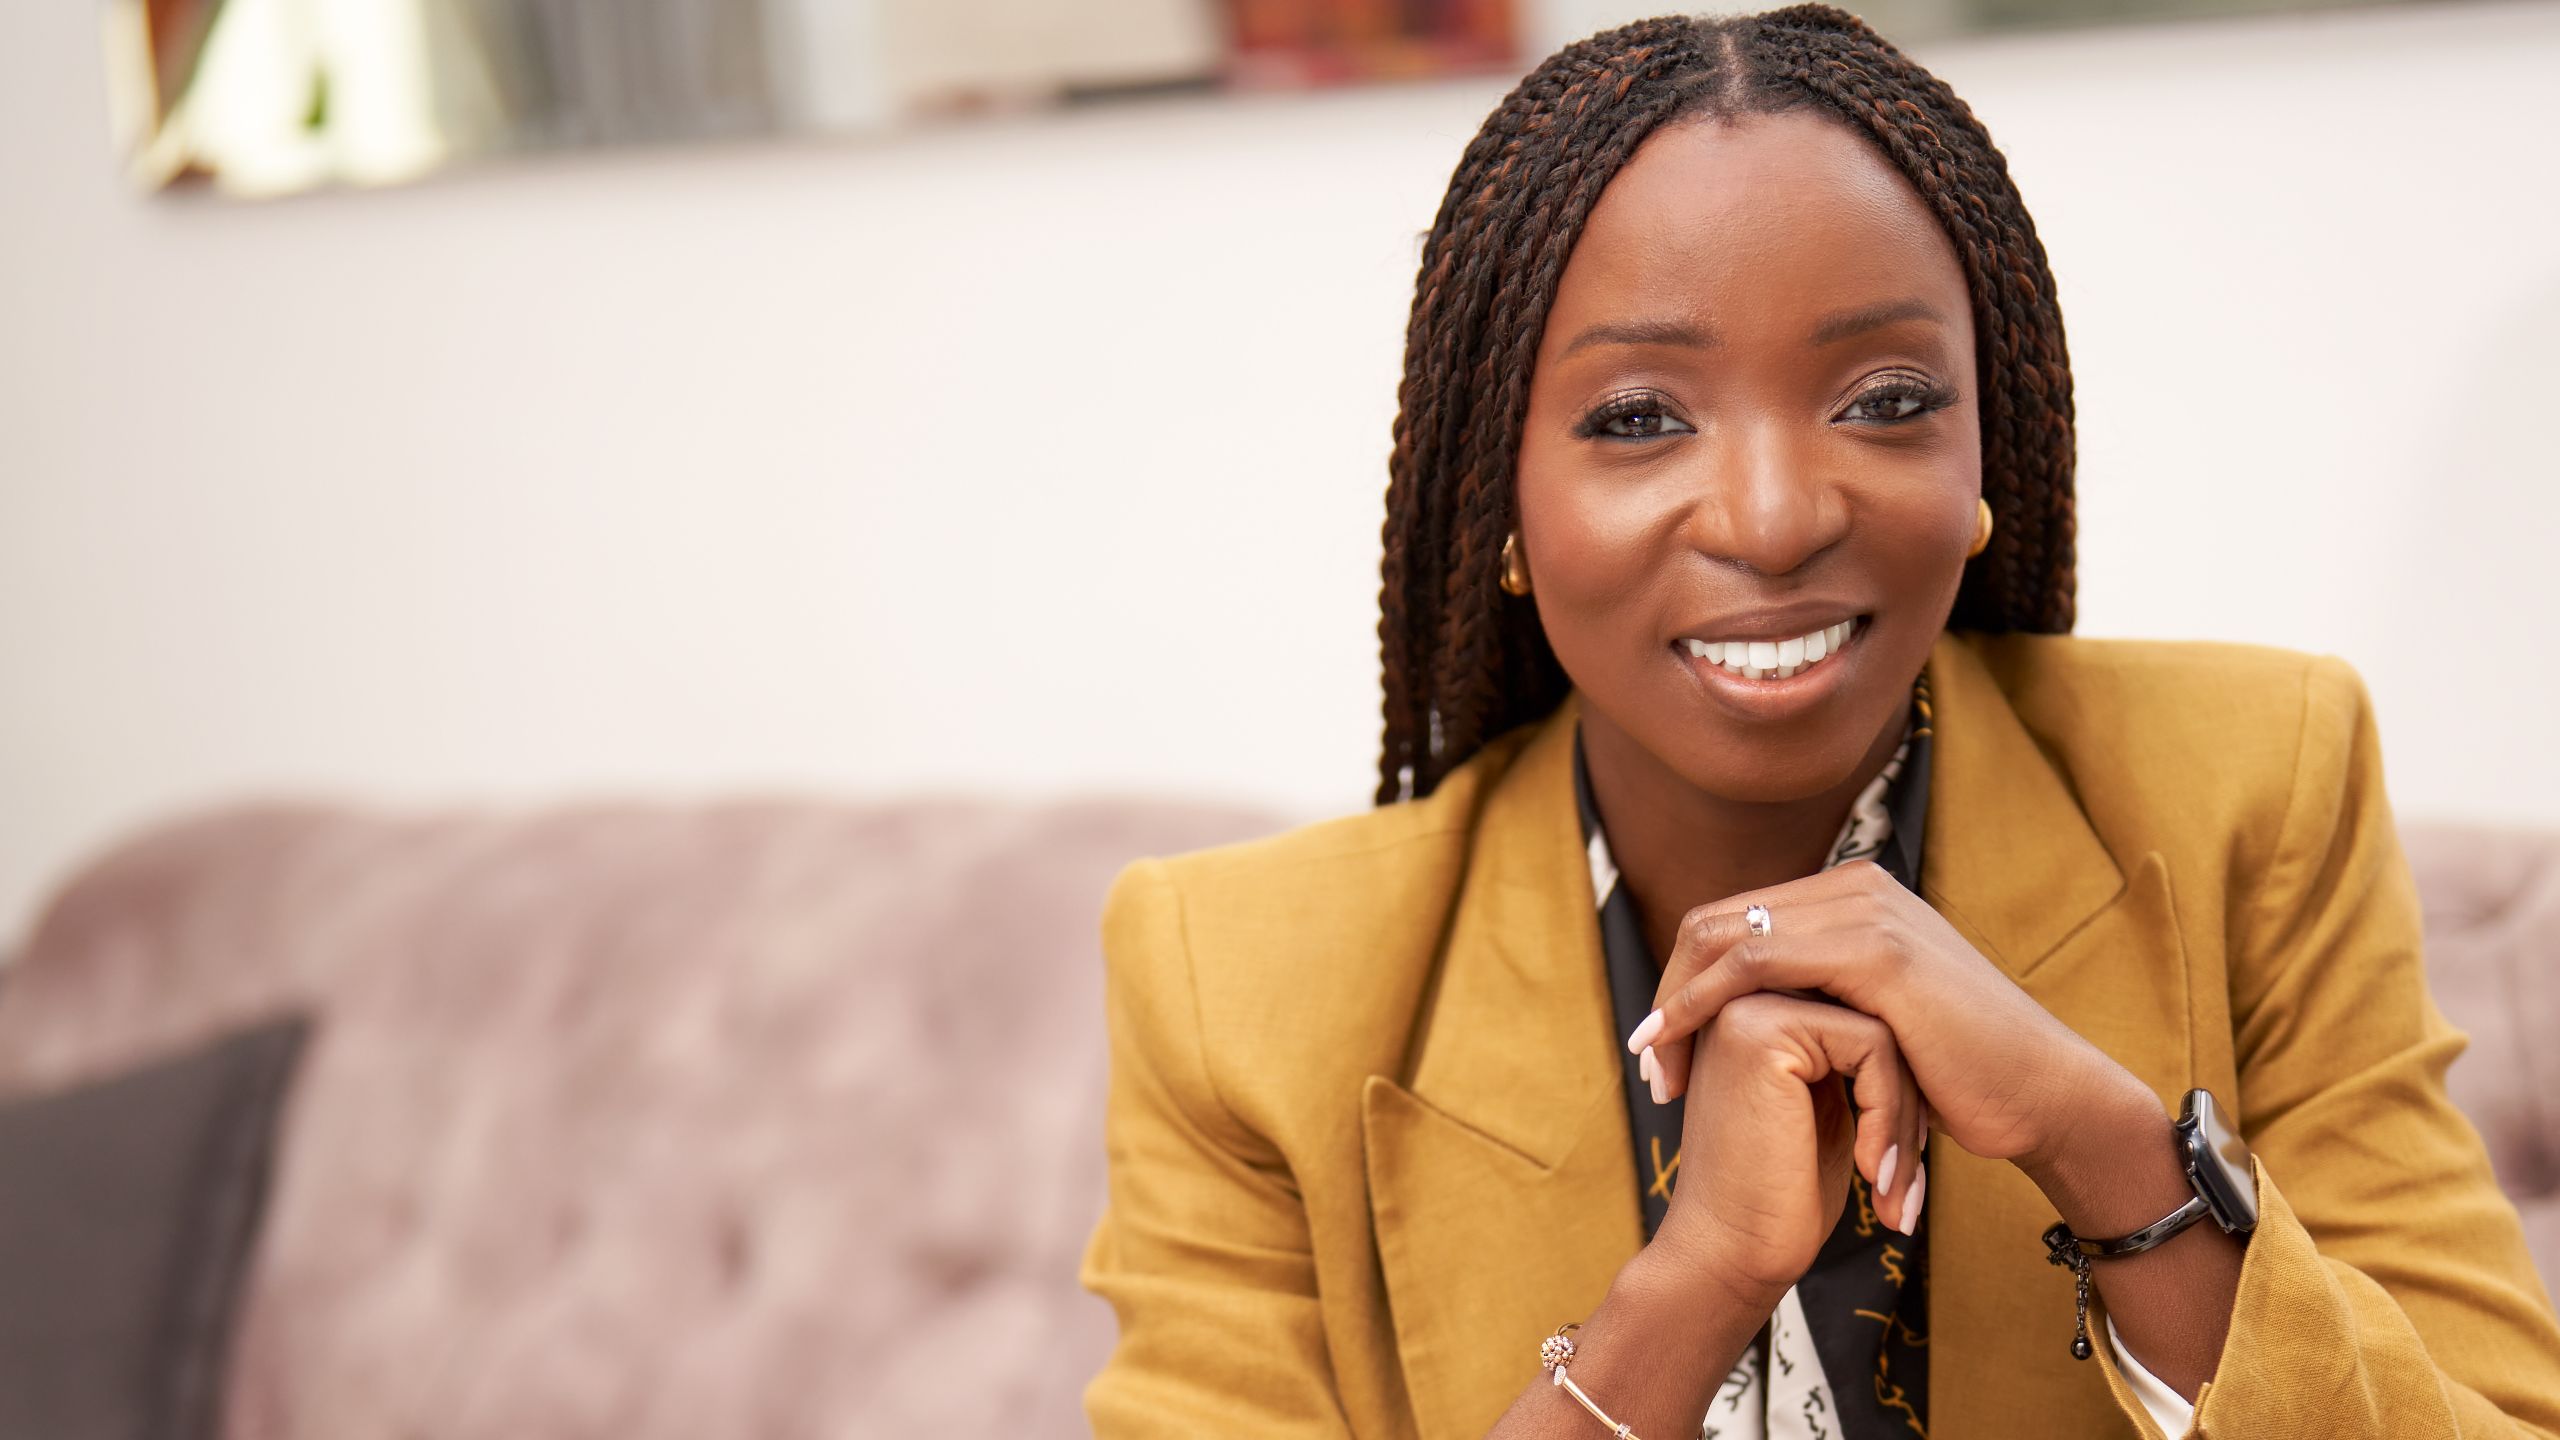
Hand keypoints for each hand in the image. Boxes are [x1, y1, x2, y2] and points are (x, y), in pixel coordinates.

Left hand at [1627, 861, 2144, 1184]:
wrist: (2043, 1094)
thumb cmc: (1961, 1073)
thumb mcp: (1876, 1019)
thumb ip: (1823, 993)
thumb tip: (1747, 1006)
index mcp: (1854, 895)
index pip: (1733, 921)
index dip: (1682, 982)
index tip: (1659, 1053)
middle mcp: (1858, 886)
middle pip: (1716, 923)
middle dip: (1668, 994)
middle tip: (1647, 1067)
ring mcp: (1869, 911)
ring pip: (1726, 939)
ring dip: (1674, 1007)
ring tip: (1656, 1075)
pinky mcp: (1877, 953)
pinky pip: (1755, 965)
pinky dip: (1701, 1006)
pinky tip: (1682, 1051)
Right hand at [1649, 990, 1929, 1303]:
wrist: (1729, 1255)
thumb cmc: (1779, 1198)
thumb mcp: (1821, 1109)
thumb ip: (1844, 1058)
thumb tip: (1909, 1025)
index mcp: (1753, 1012)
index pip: (1859, 1018)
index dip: (1895, 1090)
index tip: (1898, 1166)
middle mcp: (1741, 997)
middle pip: (1872, 1018)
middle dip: (1904, 1101)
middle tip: (1905, 1183)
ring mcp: (1745, 1007)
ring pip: (1880, 1032)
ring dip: (1904, 1117)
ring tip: (1895, 1187)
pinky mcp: (1760, 1030)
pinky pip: (1872, 1046)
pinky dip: (1890, 1116)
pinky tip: (1873, 1174)